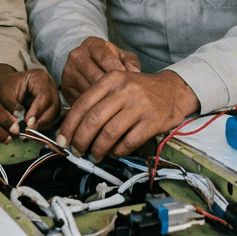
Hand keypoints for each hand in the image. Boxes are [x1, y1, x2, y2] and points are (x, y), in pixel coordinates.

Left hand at [0, 64, 62, 131]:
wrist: (2, 85)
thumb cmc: (3, 86)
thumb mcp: (4, 95)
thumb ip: (13, 109)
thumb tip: (20, 125)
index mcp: (40, 78)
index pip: (44, 97)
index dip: (37, 112)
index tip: (28, 123)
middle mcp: (50, 86)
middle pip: (53, 107)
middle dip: (41, 121)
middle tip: (28, 129)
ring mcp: (52, 96)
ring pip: (55, 115)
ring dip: (43, 125)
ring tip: (29, 129)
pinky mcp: (50, 106)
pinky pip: (52, 119)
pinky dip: (43, 125)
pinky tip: (32, 128)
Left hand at [55, 70, 198, 158]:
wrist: (174, 90)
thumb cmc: (139, 91)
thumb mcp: (117, 84)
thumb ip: (97, 100)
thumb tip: (73, 127)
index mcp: (111, 79)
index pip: (82, 104)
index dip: (69, 125)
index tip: (63, 140)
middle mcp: (124, 90)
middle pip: (93, 120)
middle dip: (81, 140)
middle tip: (77, 151)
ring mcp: (139, 106)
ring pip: (109, 133)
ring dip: (98, 149)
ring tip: (95, 156)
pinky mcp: (152, 121)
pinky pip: (129, 142)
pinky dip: (118, 151)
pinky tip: (114, 152)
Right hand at [60, 36, 140, 102]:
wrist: (84, 63)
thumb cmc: (109, 60)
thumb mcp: (121, 56)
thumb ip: (130, 62)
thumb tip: (135, 73)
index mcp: (92, 45)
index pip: (106, 59)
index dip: (119, 72)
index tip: (131, 84)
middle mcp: (77, 56)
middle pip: (96, 76)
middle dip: (112, 89)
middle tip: (127, 100)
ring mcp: (69, 71)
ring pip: (88, 90)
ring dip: (103, 100)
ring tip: (118, 106)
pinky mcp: (65, 87)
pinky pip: (81, 100)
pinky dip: (94, 106)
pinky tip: (105, 109)